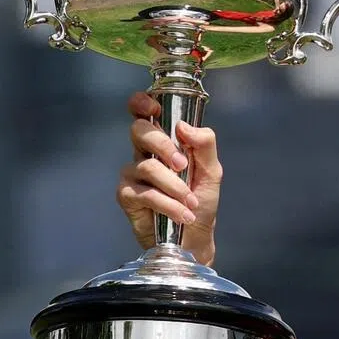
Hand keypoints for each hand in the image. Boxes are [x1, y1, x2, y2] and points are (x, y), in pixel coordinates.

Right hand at [116, 92, 222, 267]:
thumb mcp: (212, 171)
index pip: (142, 112)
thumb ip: (204, 144)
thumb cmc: (200, 200)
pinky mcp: (126, 195)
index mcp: (163, 140)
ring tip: (191, 202)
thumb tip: (184, 127)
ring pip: (147, 166)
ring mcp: (132, 173)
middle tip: (182, 165)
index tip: (153, 108)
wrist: (195, 235)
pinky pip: (145, 193)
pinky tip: (182, 214)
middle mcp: (143, 152)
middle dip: (163, 144)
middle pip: (139, 130)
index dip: (142, 103)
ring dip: (174, 186)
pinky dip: (167, 204)